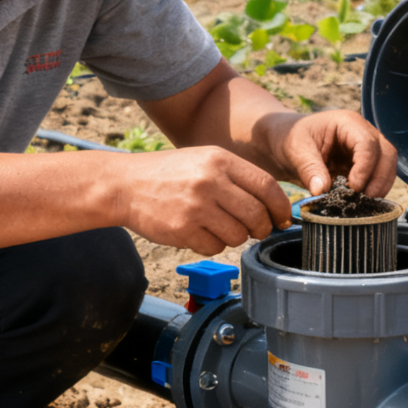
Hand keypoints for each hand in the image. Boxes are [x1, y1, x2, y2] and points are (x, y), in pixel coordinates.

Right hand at [117, 146, 293, 255]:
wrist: (125, 185)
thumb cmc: (170, 174)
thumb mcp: (204, 161)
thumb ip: (237, 178)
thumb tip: (273, 206)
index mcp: (219, 160)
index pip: (266, 186)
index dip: (281, 207)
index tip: (282, 219)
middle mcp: (210, 181)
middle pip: (256, 215)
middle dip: (261, 228)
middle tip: (257, 230)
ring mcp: (196, 207)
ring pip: (237, 235)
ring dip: (234, 237)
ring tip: (218, 227)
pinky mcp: (182, 229)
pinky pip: (214, 247)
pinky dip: (211, 245)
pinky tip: (198, 232)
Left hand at [265, 109, 398, 196]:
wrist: (283, 143)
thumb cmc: (289, 138)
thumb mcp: (295, 150)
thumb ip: (309, 169)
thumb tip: (321, 191)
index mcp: (347, 123)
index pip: (368, 143)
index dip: (365, 167)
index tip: (353, 187)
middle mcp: (362, 134)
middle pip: (387, 154)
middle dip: (380, 179)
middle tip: (365, 200)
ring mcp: (364, 150)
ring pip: (387, 167)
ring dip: (380, 187)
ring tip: (363, 204)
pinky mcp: (361, 166)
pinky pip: (376, 178)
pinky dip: (371, 191)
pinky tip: (358, 203)